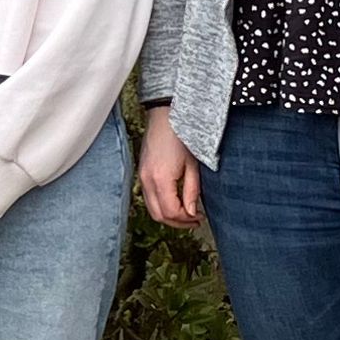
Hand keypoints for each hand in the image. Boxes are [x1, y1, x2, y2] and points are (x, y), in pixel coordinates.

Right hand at [137, 104, 202, 227]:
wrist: (165, 117)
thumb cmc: (181, 136)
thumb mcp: (192, 165)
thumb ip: (191, 191)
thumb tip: (191, 211)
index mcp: (161, 179)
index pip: (171, 212)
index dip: (186, 220)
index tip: (198, 218)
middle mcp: (147, 181)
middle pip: (159, 215)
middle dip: (177, 222)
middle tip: (192, 221)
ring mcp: (142, 177)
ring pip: (152, 208)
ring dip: (168, 215)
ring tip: (185, 213)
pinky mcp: (142, 173)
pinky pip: (148, 197)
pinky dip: (160, 205)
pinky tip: (174, 201)